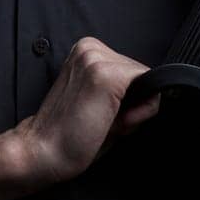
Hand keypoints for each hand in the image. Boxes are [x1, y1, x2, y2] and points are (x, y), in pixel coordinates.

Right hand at [17, 36, 160, 186]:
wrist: (41, 152)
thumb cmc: (70, 133)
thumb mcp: (100, 102)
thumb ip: (125, 91)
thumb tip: (158, 90)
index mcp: (85, 50)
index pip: (131, 69)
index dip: (128, 99)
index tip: (101, 115)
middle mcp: (90, 47)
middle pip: (140, 74)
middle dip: (132, 101)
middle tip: (100, 121)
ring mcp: (97, 59)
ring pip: (145, 80)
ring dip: (133, 107)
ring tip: (101, 121)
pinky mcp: (106, 75)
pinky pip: (148, 87)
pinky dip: (138, 112)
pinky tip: (112, 122)